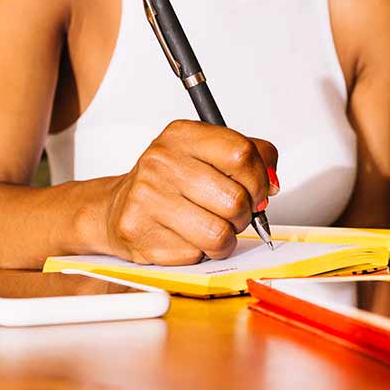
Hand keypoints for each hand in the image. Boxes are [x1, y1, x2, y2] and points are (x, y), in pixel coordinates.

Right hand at [104, 120, 278, 264]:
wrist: (117, 206)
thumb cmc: (172, 182)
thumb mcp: (210, 154)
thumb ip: (253, 157)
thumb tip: (271, 184)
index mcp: (182, 135)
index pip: (241, 154)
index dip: (259, 179)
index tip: (257, 190)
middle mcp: (161, 161)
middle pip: (235, 199)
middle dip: (244, 215)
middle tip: (232, 214)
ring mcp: (146, 197)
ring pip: (219, 234)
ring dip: (225, 239)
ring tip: (211, 228)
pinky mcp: (138, 232)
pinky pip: (195, 255)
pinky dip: (198, 252)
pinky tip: (184, 237)